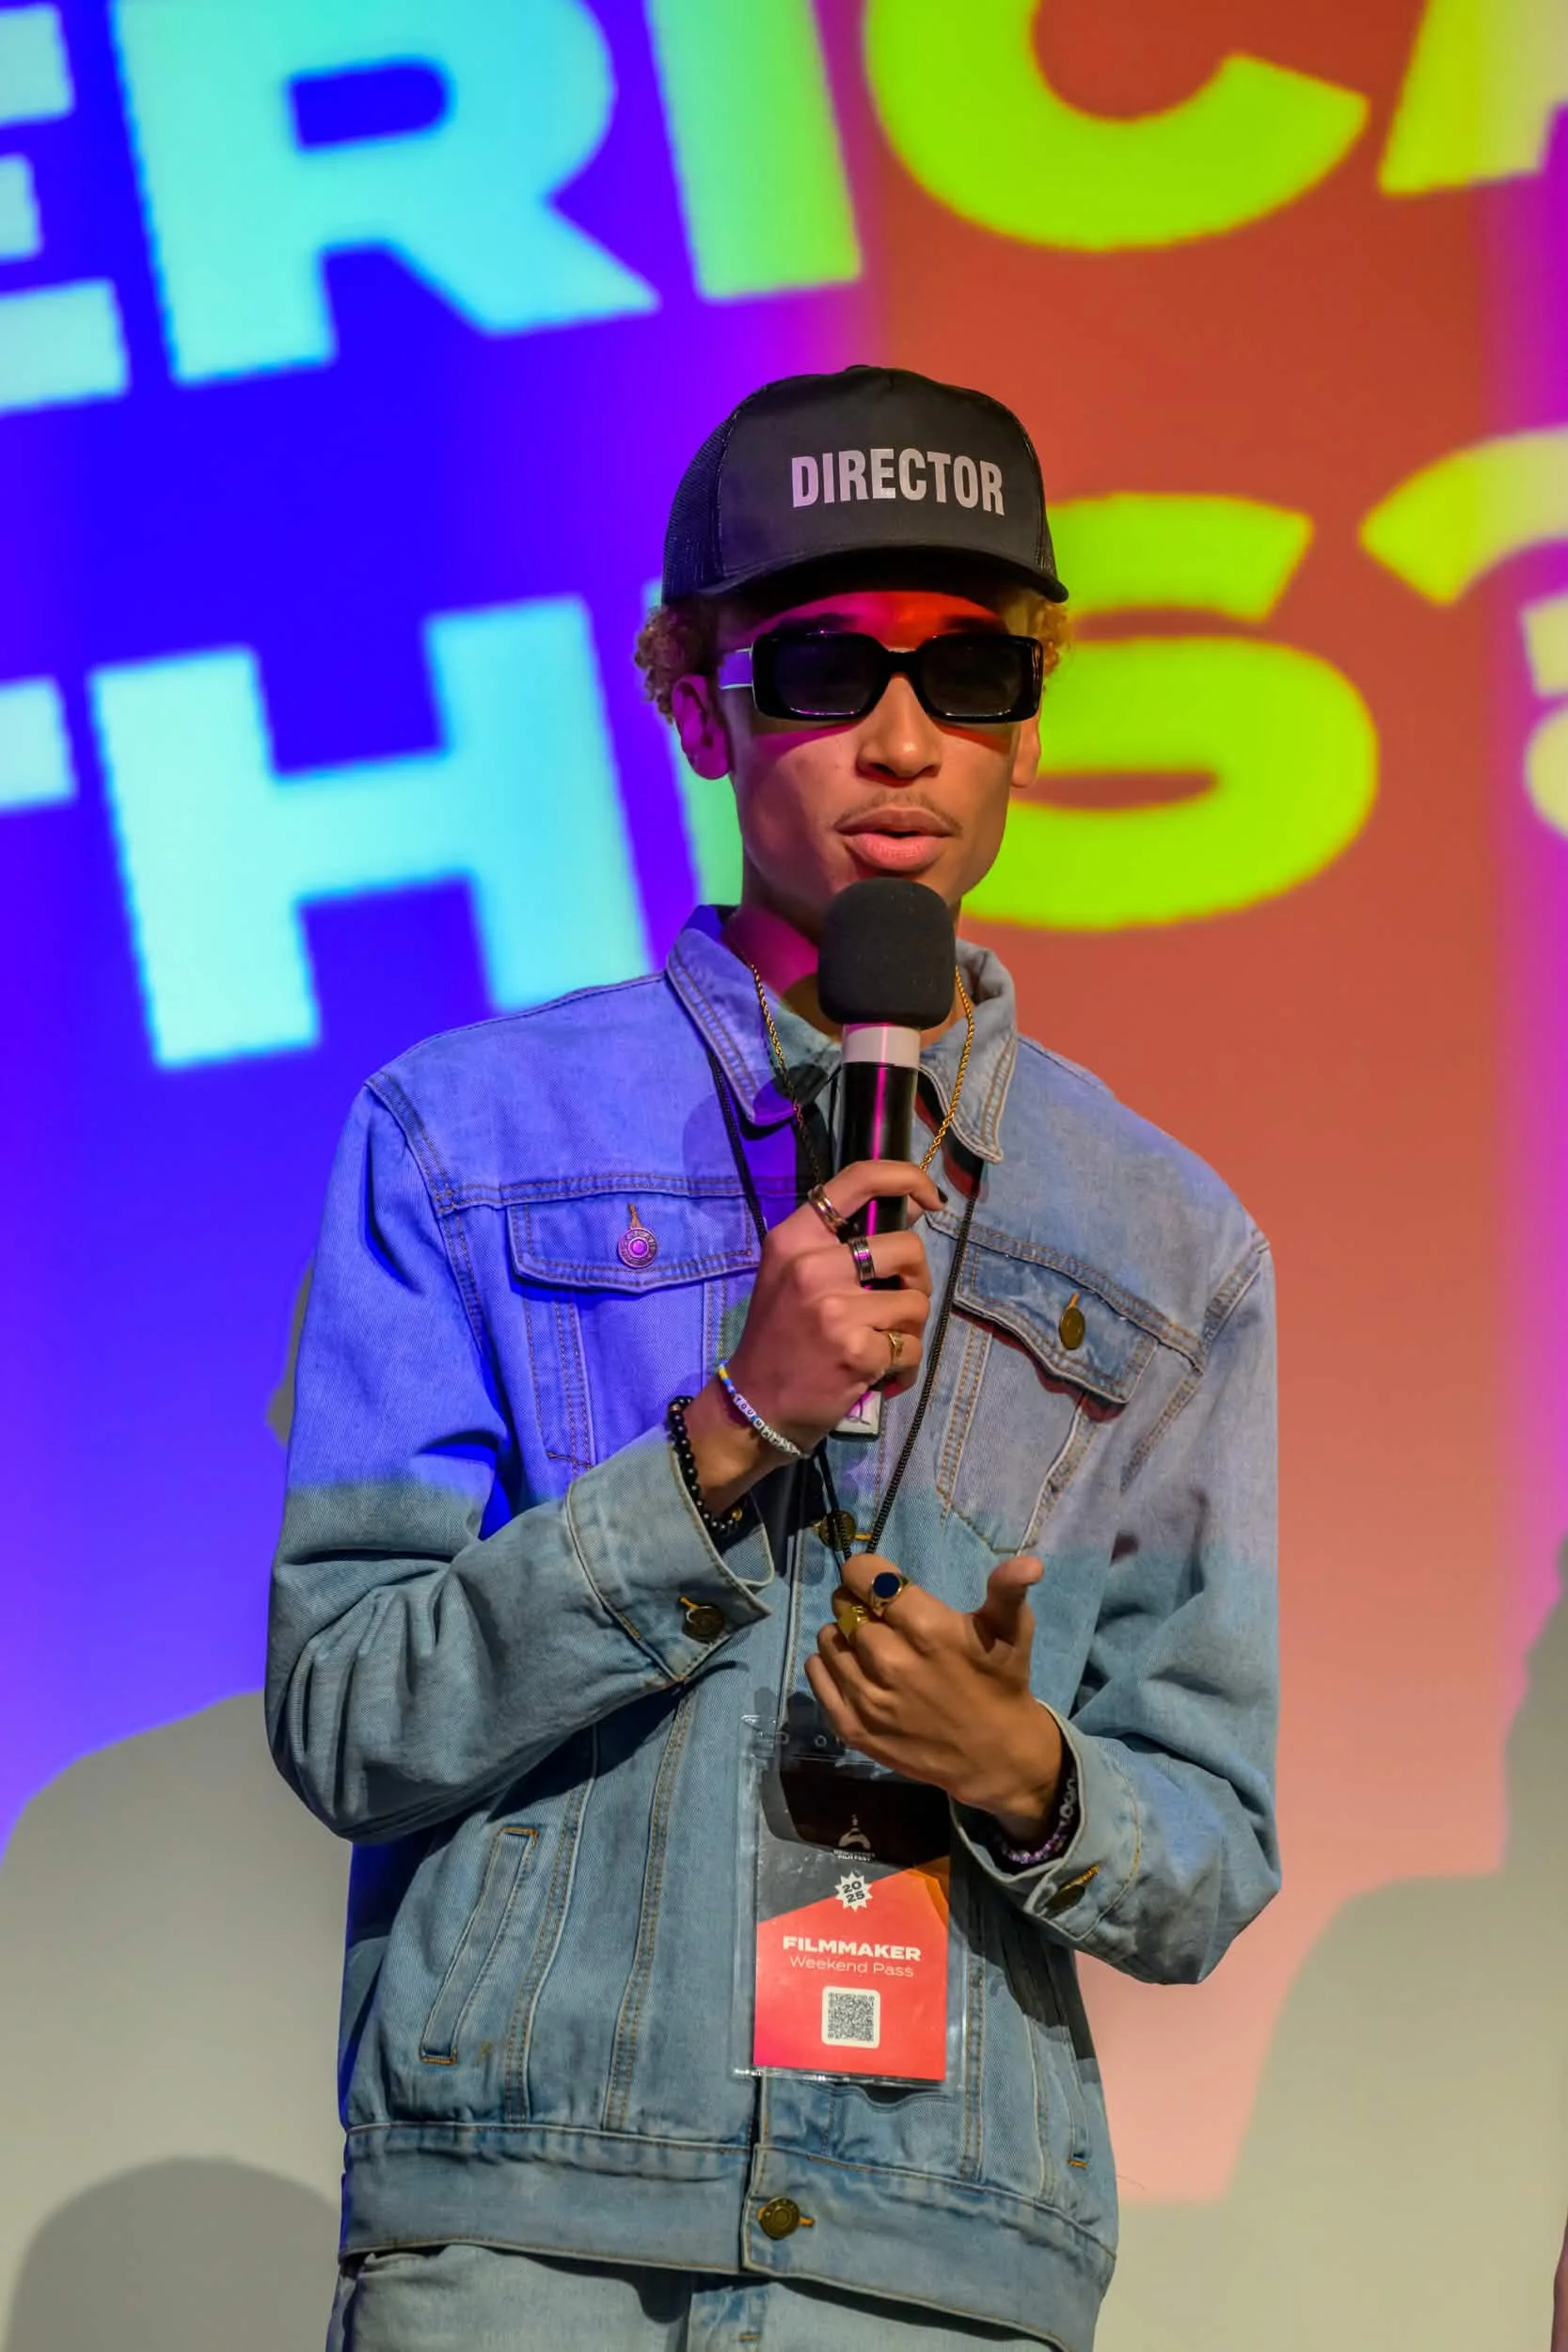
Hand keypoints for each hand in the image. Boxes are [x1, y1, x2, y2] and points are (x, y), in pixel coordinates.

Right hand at [684, 1159, 938, 1507]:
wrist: (752, 1406)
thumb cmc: (779, 1337)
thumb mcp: (794, 1275)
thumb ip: (844, 1241)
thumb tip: (912, 1207)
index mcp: (794, 1238)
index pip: (859, 1180)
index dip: (906, 1178)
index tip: (929, 1198)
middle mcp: (812, 1266)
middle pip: (907, 1247)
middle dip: (916, 1278)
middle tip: (896, 1301)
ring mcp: (835, 1309)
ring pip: (917, 1301)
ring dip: (909, 1327)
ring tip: (881, 1342)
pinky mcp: (856, 1351)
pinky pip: (912, 1346)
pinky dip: (904, 1363)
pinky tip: (876, 1371)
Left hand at [805, 1553, 1063, 1839]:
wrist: (994, 1756)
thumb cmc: (1000, 1682)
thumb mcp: (1012, 1631)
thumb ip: (1008, 1590)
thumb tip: (1030, 1563)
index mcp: (927, 1629)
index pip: (866, 1576)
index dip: (868, 1571)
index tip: (880, 1581)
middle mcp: (890, 1661)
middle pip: (844, 1605)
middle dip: (858, 1601)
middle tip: (880, 1614)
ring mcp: (868, 1698)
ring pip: (828, 1638)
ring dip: (843, 1633)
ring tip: (870, 1643)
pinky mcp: (852, 1727)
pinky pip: (817, 1675)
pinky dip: (827, 1664)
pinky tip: (853, 1667)